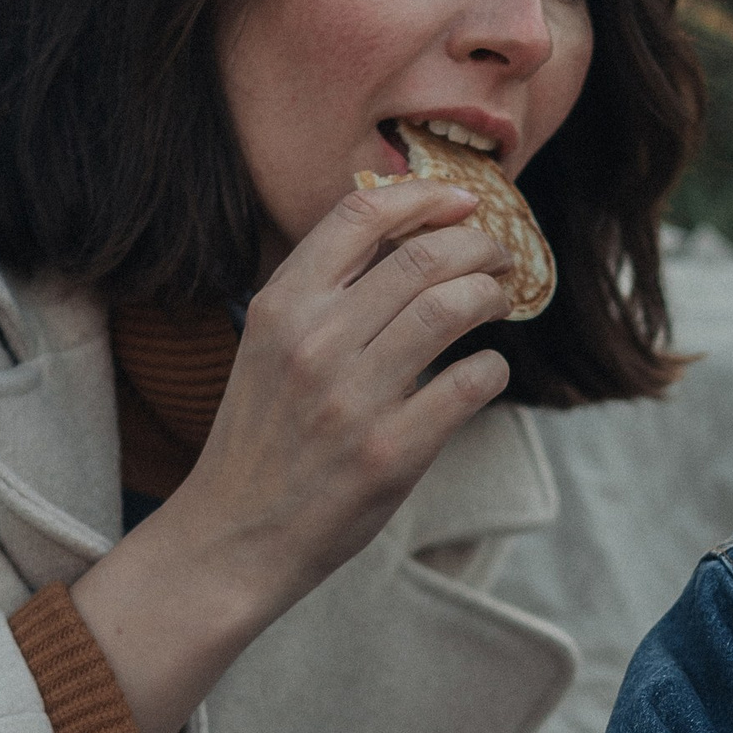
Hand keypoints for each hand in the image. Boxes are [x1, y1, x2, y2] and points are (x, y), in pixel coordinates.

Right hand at [70, 175, 512, 732]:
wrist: (232, 535)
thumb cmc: (262, 437)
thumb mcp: (267, 346)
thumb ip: (322, 293)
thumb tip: (404, 235)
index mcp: (280, 307)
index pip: (359, 216)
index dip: (423, 196)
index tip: (463, 199)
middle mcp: (315, 343)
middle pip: (423, 256)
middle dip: (478, 245)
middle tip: (499, 254)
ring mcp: (353, 399)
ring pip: (452, 309)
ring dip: (491, 296)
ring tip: (498, 301)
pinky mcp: (390, 452)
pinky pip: (469, 383)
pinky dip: (492, 368)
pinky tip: (488, 370)